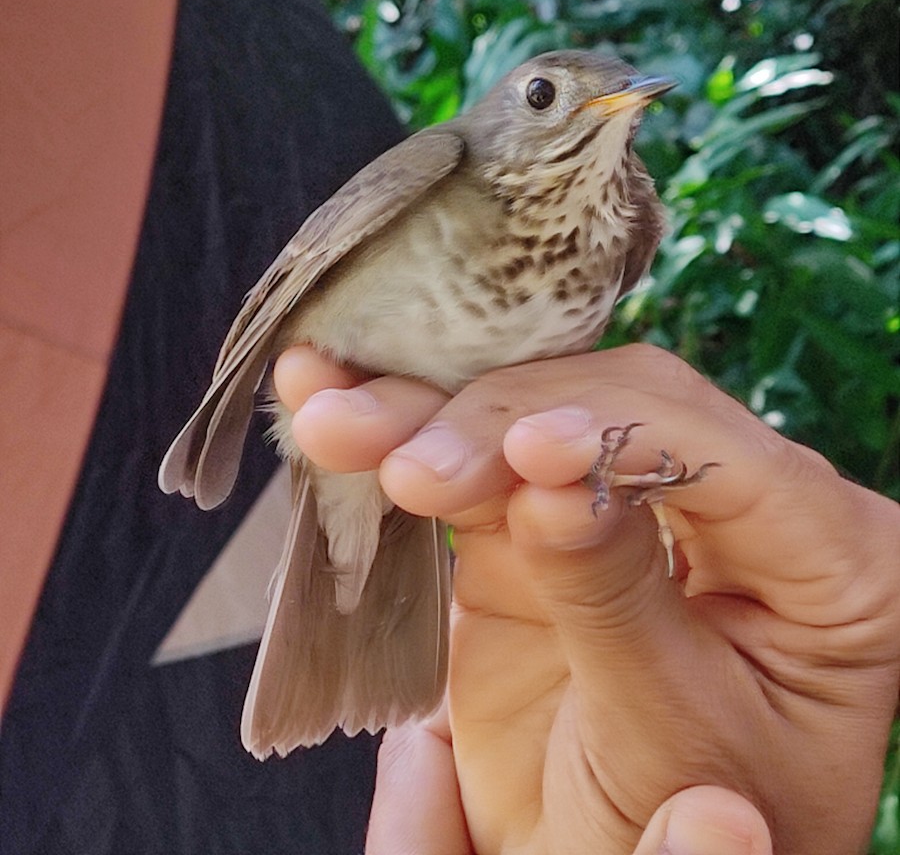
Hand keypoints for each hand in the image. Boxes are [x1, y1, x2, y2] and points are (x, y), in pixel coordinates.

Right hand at [274, 344, 899, 853]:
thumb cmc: (685, 822)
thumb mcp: (668, 731)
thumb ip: (614, 599)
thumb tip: (549, 480)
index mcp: (828, 552)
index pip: (722, 453)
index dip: (619, 433)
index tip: (525, 450)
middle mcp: (730, 500)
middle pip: (616, 406)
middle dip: (497, 421)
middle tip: (404, 459)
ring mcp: (626, 500)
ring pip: (527, 415)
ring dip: (425, 412)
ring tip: (332, 415)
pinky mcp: (536, 517)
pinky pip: (471, 462)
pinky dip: (401, 434)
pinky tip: (330, 403)